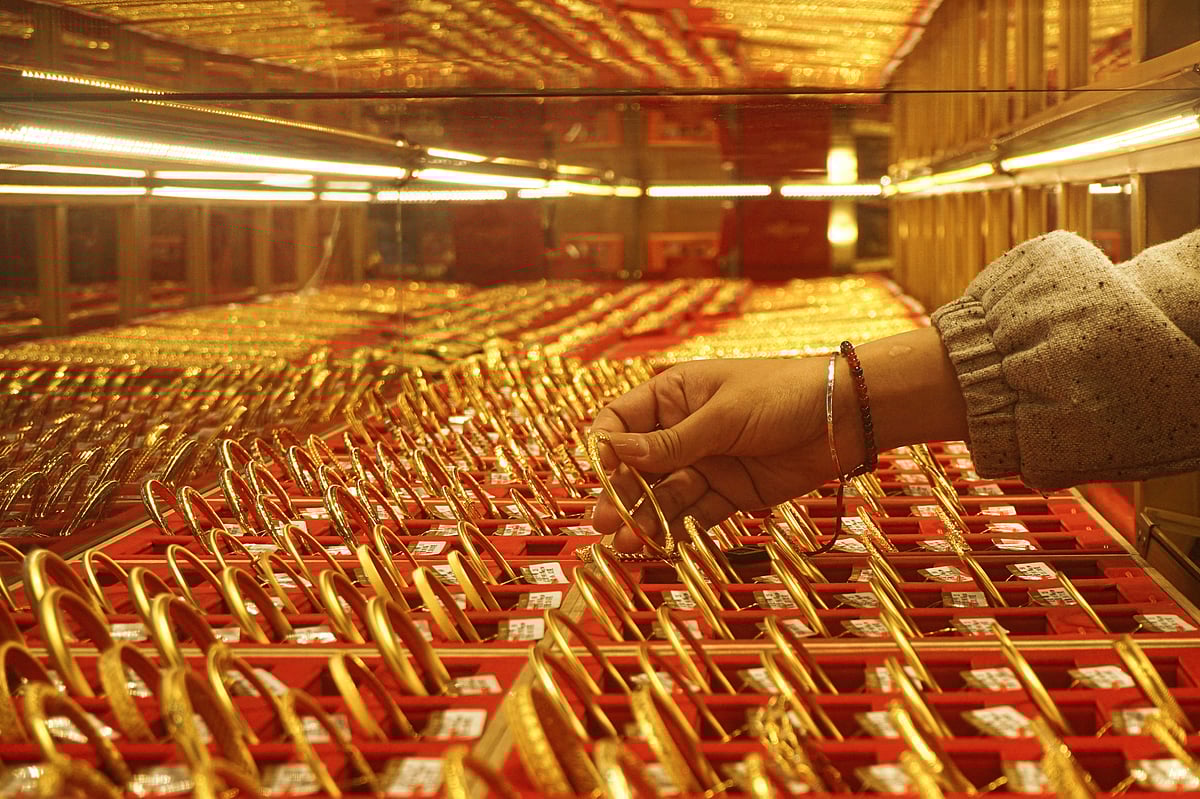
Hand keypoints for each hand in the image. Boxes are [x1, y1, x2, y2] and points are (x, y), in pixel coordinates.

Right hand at [589, 357, 855, 551]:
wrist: (845, 417)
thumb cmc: (782, 394)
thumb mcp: (723, 415)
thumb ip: (672, 442)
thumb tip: (616, 452)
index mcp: (673, 396)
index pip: (621, 421)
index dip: (606, 447)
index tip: (599, 473)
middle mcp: (683, 431)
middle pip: (638, 466)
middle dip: (620, 493)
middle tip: (605, 522)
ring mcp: (706, 463)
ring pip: (664, 495)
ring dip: (644, 518)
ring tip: (626, 543)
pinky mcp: (730, 493)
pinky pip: (696, 514)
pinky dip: (679, 530)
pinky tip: (660, 545)